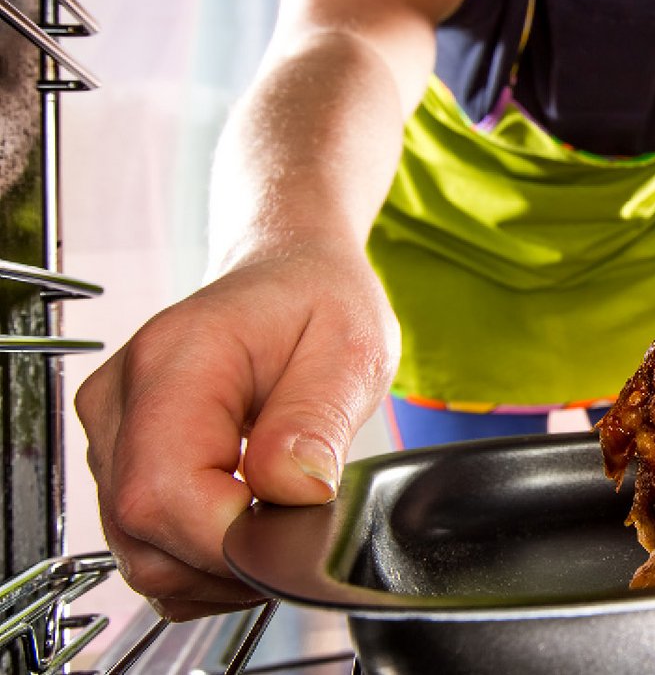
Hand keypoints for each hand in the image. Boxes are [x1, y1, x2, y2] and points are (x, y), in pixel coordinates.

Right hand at [76, 242, 397, 619]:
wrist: (288, 278)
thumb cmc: (319, 304)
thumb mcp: (352, 349)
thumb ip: (318, 420)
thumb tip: (293, 489)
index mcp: (175, 362)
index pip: (163, 494)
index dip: (231, 541)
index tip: (292, 532)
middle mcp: (122, 399)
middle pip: (142, 533)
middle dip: (229, 561)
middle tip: (297, 532)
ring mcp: (112, 433)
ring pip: (139, 551)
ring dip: (215, 567)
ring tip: (276, 527)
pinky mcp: (121, 461)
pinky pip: (145, 545)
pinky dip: (198, 562)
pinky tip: (246, 532)